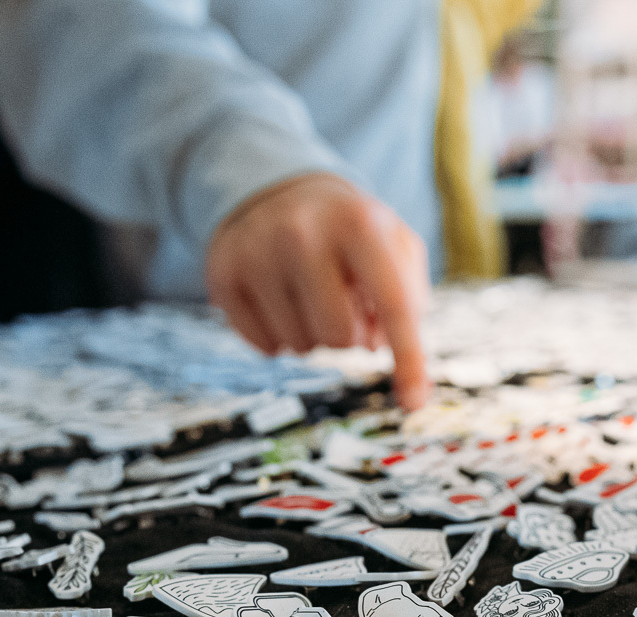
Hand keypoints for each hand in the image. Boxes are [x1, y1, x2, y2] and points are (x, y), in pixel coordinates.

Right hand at [206, 172, 430, 410]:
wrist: (278, 192)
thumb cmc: (350, 232)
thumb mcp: (393, 244)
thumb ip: (409, 295)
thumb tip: (385, 349)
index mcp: (358, 222)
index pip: (392, 304)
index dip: (409, 358)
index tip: (415, 403)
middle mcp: (302, 232)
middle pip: (340, 338)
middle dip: (350, 335)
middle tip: (342, 303)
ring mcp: (255, 252)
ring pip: (301, 347)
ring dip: (313, 334)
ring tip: (309, 294)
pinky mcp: (222, 276)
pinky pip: (265, 348)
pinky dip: (280, 337)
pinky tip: (280, 300)